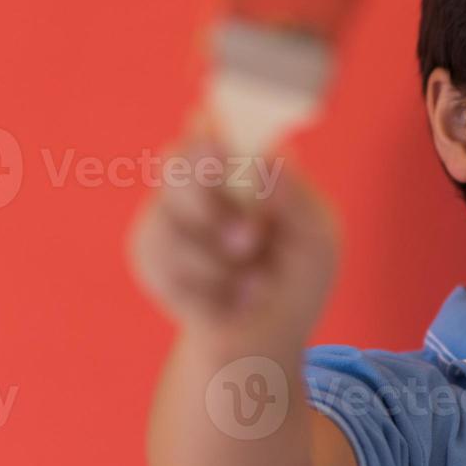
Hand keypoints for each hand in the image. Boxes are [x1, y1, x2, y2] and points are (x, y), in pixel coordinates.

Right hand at [127, 106, 340, 350]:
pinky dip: (206, 297)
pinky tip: (230, 304)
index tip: (216, 135)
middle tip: (251, 239)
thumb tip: (273, 153)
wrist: (268, 341)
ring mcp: (166, 215)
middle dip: (212, 207)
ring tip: (255, 286)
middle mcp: (197, 177)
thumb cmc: (295, 278)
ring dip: (217, 266)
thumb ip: (298, 197)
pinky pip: (164, 272)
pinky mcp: (148, 258)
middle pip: (175, 164)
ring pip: (167, 228)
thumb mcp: (317, 239)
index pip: (211, 123)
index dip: (207, 127)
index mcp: (241, 160)